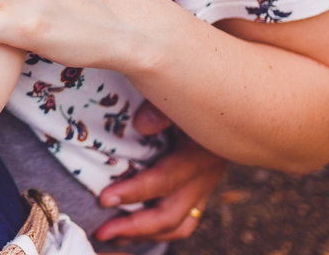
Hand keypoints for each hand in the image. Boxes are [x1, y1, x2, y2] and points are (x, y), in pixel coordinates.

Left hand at [94, 102, 225, 244]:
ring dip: (145, 235)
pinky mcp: (200, 192)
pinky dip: (157, 230)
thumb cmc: (193, 92)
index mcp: (200, 154)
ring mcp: (205, 188)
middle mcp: (206, 177)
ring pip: (179, 225)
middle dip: (134, 226)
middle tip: (102, 231)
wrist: (227, 102)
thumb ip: (162, 108)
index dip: (134, 192)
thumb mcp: (179, 95)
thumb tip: (142, 125)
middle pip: (171, 215)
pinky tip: (131, 231)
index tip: (103, 199)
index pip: (165, 181)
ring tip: (112, 237)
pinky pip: (182, 221)